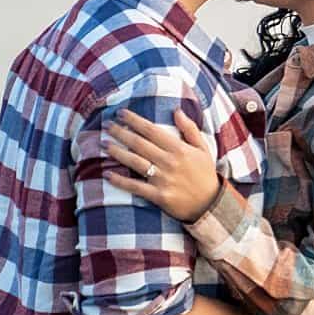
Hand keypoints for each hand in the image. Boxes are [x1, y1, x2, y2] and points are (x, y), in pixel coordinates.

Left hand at [104, 109, 223, 222]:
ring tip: (103, 144)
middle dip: (120, 133)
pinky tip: (107, 174)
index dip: (134, 120)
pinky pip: (135, 187)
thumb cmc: (205, 174)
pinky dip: (120, 181)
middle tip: (106, 125)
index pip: (152, 130)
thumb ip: (189, 129)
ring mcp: (163, 179)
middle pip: (139, 143)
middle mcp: (169, 162)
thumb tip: (176, 110)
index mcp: (179, 149)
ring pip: (135, 162)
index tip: (120, 113)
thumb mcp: (203, 148)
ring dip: (117, 152)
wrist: (211, 204)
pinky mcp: (159, 196)